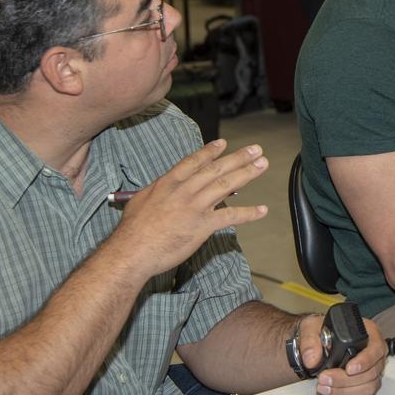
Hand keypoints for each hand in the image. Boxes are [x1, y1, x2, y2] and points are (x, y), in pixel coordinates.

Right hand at [108, 139, 269, 278]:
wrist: (131, 251)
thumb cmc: (132, 230)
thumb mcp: (140, 201)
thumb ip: (156, 191)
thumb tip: (163, 186)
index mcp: (168, 183)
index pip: (193, 162)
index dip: (210, 152)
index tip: (223, 143)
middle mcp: (184, 191)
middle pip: (215, 169)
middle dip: (237, 158)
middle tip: (255, 150)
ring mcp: (195, 207)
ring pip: (225, 185)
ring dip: (247, 173)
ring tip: (262, 164)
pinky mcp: (202, 226)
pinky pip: (230, 216)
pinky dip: (248, 213)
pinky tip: (262, 210)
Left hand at [300, 315, 386, 394]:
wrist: (317, 342)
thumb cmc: (322, 331)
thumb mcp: (312, 326)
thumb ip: (310, 340)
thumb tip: (312, 359)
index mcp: (369, 333)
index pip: (376, 348)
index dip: (365, 361)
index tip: (349, 369)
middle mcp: (373, 352)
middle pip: (371, 371)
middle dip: (346, 379)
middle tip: (325, 378)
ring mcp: (371, 368)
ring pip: (368, 385)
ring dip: (345, 389)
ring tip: (324, 386)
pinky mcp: (364, 381)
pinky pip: (362, 393)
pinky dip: (345, 394)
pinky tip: (331, 390)